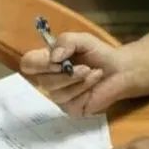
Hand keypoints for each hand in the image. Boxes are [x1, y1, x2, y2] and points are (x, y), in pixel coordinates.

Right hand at [20, 32, 143, 115]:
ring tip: (93, 73)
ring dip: (79, 82)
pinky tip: (94, 85)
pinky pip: (70, 103)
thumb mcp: (82, 40)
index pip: (28, 64)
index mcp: (47, 62)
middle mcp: (49, 80)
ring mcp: (59, 97)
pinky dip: (84, 91)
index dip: (39, 63)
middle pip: (43, 81)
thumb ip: (66, 41)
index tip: (57, 61)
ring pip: (57, 93)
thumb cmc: (99, 54)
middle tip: (85, 67)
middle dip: (66, 74)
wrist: (120, 70)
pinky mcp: (71, 109)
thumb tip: (53, 58)